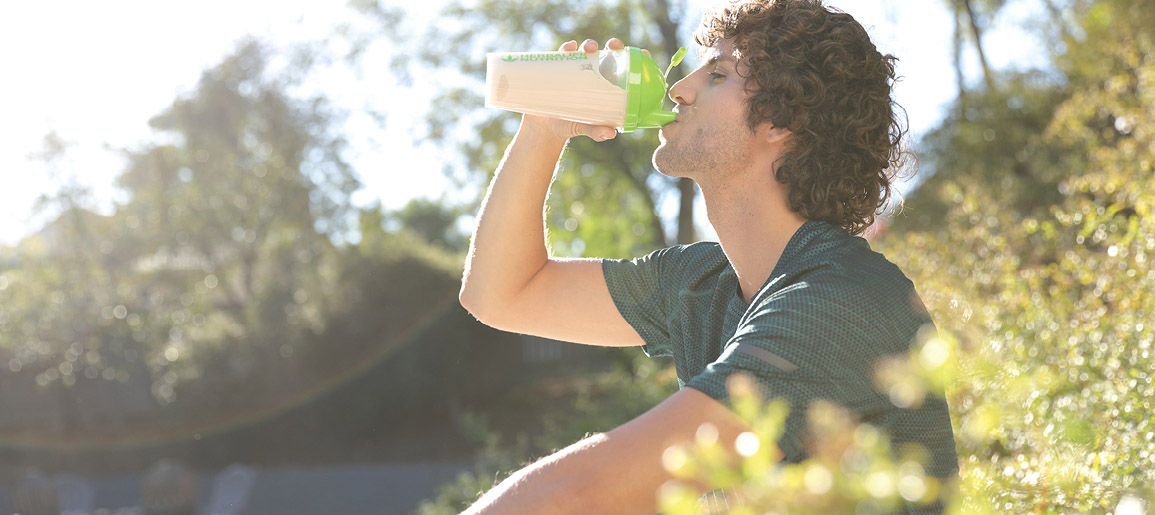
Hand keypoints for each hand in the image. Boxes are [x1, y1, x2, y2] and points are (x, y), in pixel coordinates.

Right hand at [520, 38, 649, 142]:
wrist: (546, 127)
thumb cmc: (572, 125)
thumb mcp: (586, 128)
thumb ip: (597, 131)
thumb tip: (611, 134)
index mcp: (606, 84)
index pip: (624, 67)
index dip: (636, 58)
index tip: (645, 55)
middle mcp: (593, 73)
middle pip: (607, 53)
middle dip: (613, 45)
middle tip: (614, 46)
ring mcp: (575, 68)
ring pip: (586, 50)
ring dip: (590, 44)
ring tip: (590, 48)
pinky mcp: (557, 68)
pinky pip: (563, 54)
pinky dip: (567, 48)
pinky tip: (571, 48)